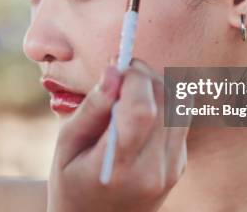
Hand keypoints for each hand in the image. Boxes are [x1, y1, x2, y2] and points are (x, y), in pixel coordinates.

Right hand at [48, 60, 188, 211]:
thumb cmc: (71, 183)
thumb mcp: (66, 145)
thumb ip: (93, 107)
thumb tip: (114, 69)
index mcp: (119, 169)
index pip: (141, 110)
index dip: (133, 76)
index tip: (116, 64)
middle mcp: (154, 171)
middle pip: (166, 101)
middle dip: (144, 75)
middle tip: (120, 73)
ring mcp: (172, 170)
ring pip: (179, 105)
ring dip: (156, 86)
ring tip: (127, 92)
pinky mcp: (180, 165)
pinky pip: (179, 118)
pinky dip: (162, 104)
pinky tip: (138, 113)